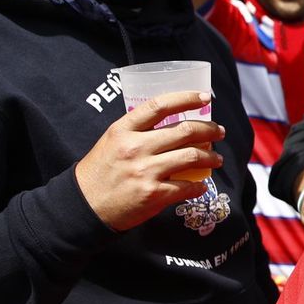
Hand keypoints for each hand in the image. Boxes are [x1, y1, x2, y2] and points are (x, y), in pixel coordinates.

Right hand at [75, 90, 223, 231]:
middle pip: (184, 131)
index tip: (204, 97)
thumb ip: (138, 131)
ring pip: (192, 157)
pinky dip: (199, 185)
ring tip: (217, 159)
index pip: (160, 105)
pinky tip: (202, 185)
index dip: (186, 98)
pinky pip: (187, 186)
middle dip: (209, 129)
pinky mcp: (153, 194)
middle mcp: (135, 147)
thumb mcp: (112, 141)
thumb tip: (173, 124)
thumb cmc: (100, 172)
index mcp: (123, 130)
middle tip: (219, 131)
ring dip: (211, 157)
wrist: (84, 206)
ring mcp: (145, 171)